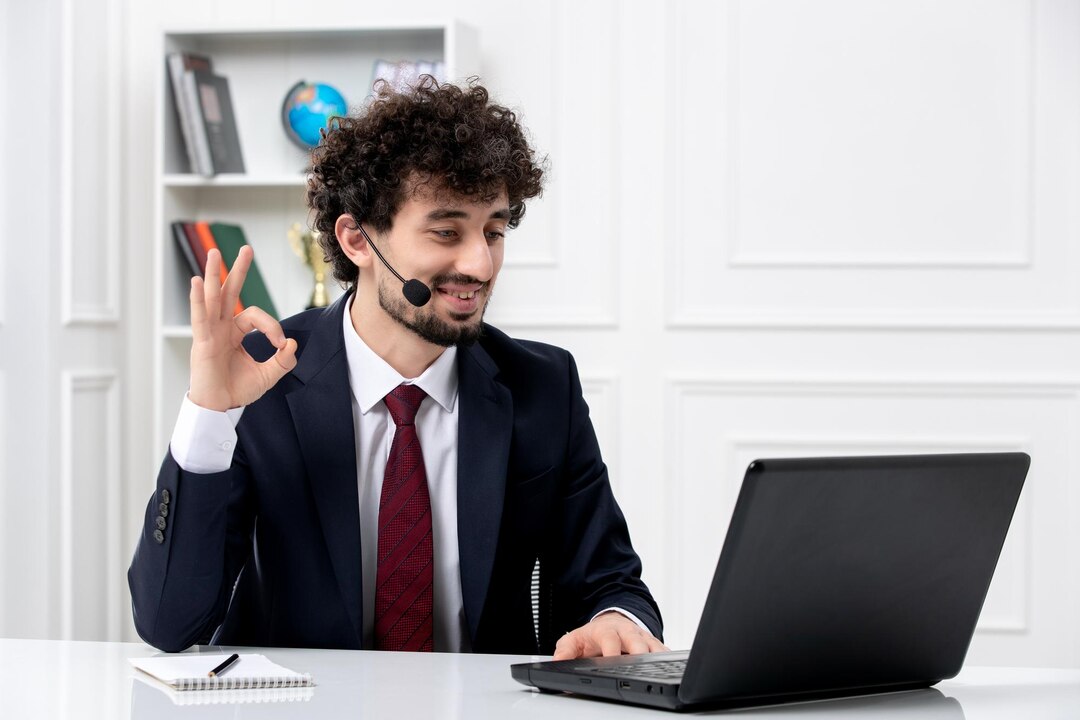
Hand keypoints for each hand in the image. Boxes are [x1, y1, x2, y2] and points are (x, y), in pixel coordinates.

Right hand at [188, 246, 296, 411]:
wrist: (220, 409)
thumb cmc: (237, 390)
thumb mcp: (268, 375)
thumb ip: (283, 360)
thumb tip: (292, 344)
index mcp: (234, 332)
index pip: (254, 316)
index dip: (272, 326)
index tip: (281, 344)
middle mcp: (220, 327)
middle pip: (228, 293)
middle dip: (237, 270)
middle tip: (246, 249)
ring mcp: (209, 333)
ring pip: (212, 298)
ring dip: (212, 275)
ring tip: (213, 252)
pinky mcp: (202, 342)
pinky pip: (200, 317)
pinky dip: (197, 299)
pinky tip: (196, 282)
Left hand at [553, 612, 668, 659]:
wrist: (611, 621)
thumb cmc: (593, 634)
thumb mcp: (574, 639)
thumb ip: (564, 650)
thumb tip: (558, 662)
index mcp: (607, 631)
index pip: (610, 639)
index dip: (612, 650)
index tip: (611, 660)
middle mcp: (626, 632)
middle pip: (637, 641)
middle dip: (639, 651)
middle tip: (640, 664)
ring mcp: (641, 637)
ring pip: (653, 645)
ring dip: (655, 656)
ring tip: (655, 667)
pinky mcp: (652, 644)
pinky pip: (663, 651)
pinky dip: (665, 658)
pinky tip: (666, 666)